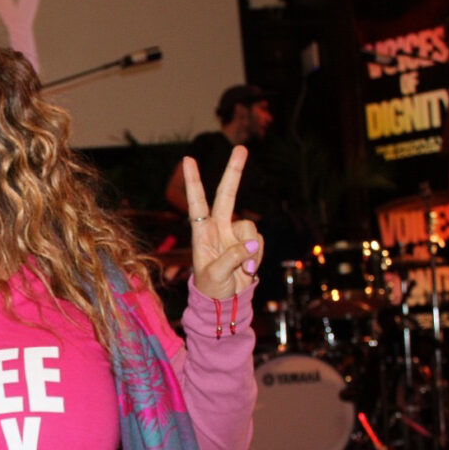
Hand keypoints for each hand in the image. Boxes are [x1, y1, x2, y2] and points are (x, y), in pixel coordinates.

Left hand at [183, 146, 263, 299]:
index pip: (197, 202)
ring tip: (240, 270)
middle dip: (234, 171)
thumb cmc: (211, 288)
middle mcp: (218, 228)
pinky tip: (248, 270)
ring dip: (250, 250)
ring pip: (250, 228)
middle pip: (227, 194)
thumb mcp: (215, 276)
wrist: (225, 301)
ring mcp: (234, 235)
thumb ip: (232, 258)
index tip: (188, 160)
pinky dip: (257, 257)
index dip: (193, 182)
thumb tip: (251, 242)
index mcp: (201, 232)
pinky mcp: (249, 244)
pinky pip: (259, 242)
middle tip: (241, 148)